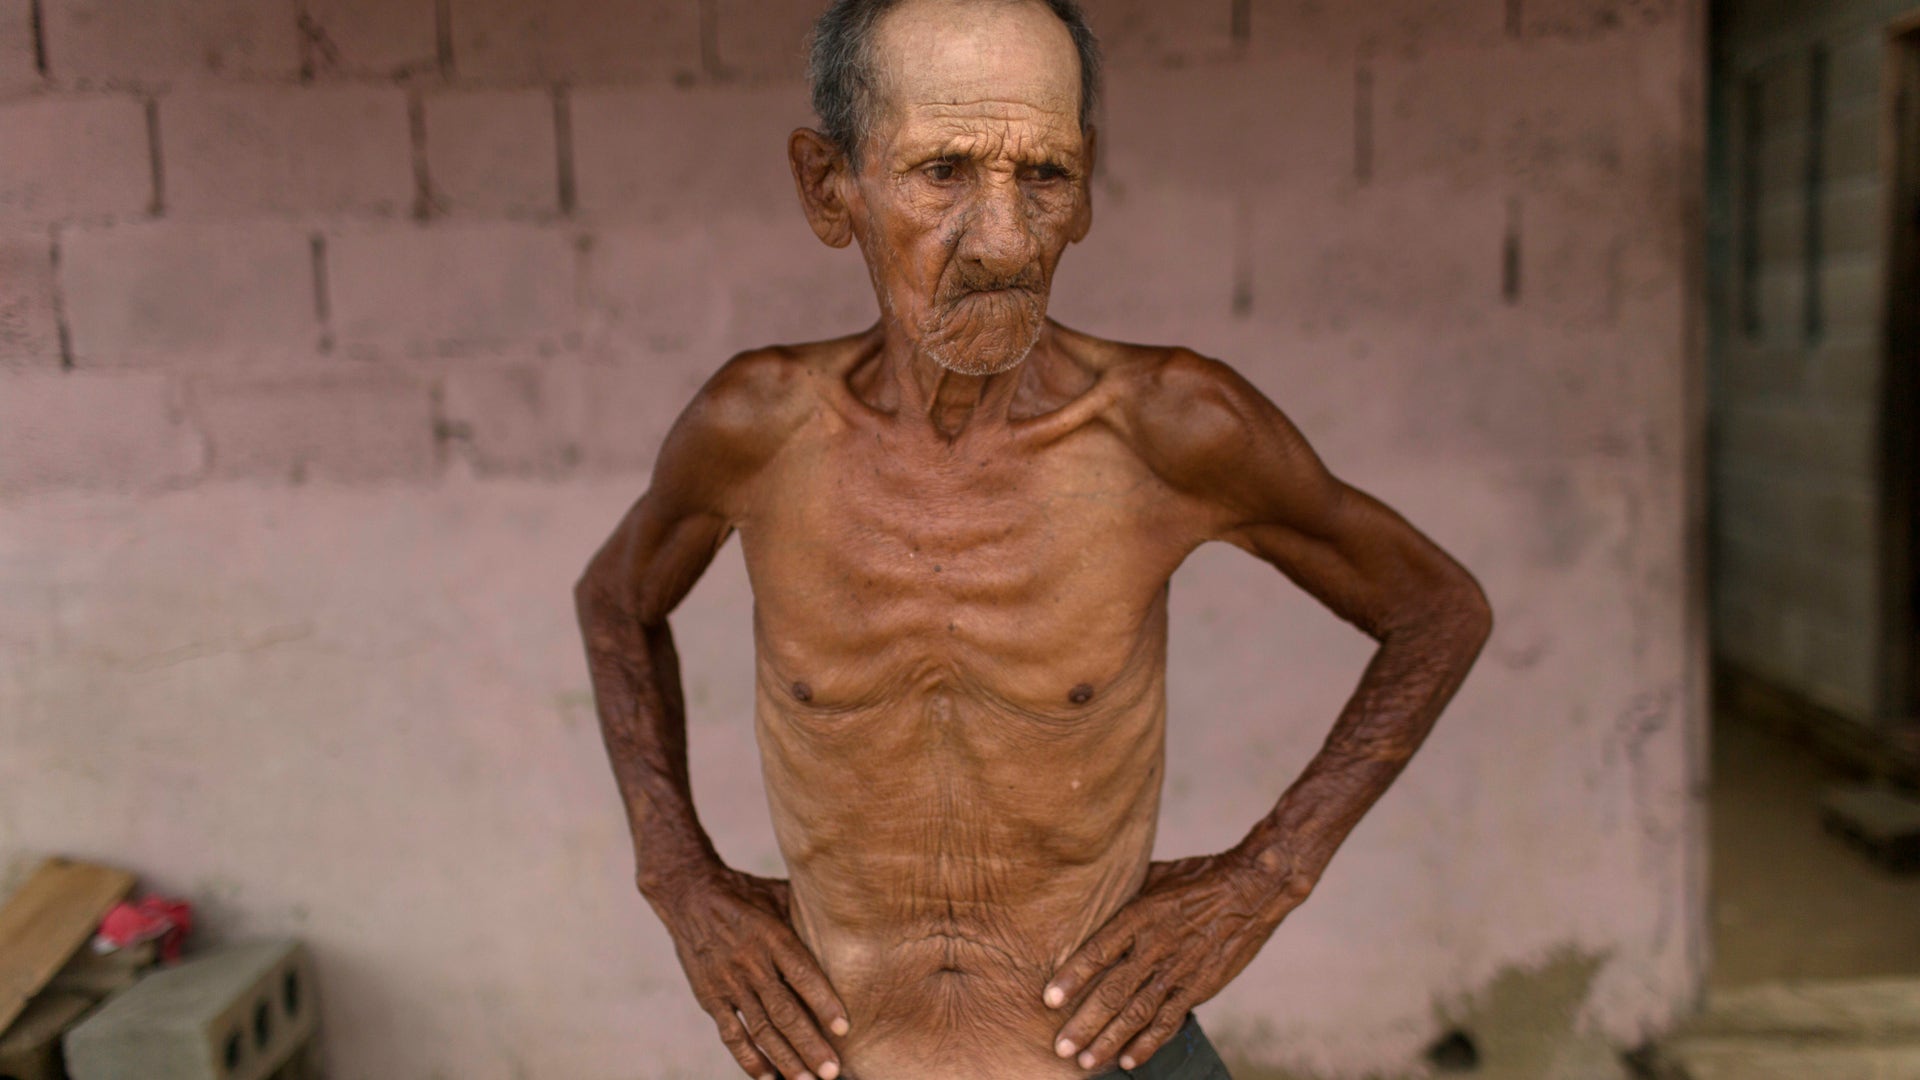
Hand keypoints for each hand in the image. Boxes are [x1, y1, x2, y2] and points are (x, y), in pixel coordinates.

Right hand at [648, 864, 849, 1079]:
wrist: (689, 895)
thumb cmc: (746, 894)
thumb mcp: (779, 895)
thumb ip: (809, 914)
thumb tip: (854, 919)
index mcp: (772, 936)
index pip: (802, 974)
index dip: (823, 1002)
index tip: (844, 1028)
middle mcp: (751, 963)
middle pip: (784, 1011)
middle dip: (810, 1044)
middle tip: (832, 1070)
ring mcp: (729, 983)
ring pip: (761, 1028)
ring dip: (785, 1059)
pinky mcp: (711, 998)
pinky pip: (731, 1034)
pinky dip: (749, 1059)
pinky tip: (768, 1078)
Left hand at [1042, 850, 1310, 1071]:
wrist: (1251, 890)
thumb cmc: (1196, 877)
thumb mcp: (1152, 876)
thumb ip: (1120, 894)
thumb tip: (1086, 897)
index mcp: (1140, 916)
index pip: (1098, 951)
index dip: (1072, 977)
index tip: (1048, 999)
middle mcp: (1156, 947)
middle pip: (1113, 991)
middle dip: (1084, 1022)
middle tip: (1060, 1046)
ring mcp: (1178, 971)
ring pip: (1138, 1013)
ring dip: (1110, 1040)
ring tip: (1085, 1061)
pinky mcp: (1198, 987)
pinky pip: (1169, 1020)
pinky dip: (1149, 1043)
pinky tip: (1129, 1060)